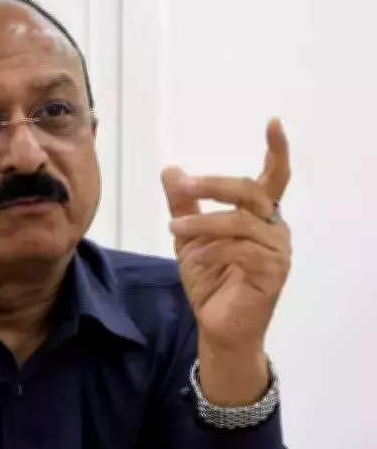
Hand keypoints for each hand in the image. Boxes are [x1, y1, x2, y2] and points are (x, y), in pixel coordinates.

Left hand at [161, 119, 290, 353]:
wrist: (217, 326)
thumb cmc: (211, 281)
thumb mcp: (190, 238)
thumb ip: (185, 204)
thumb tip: (171, 169)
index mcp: (260, 216)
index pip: (274, 177)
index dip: (277, 150)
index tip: (273, 122)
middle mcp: (275, 228)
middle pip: (251, 191)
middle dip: (215, 185)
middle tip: (184, 186)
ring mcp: (278, 251)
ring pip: (241, 222)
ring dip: (204, 221)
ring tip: (174, 227)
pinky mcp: (273, 274)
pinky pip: (243, 250)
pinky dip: (216, 248)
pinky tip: (197, 254)